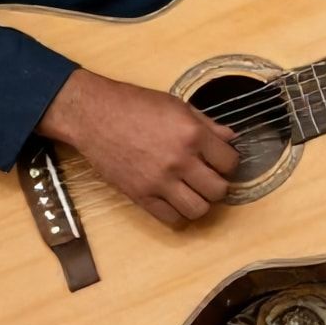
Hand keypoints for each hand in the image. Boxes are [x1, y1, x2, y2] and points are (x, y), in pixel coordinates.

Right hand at [37, 69, 238, 226]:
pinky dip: (179, 215)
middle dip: (219, 185)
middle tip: (209, 177)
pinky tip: (176, 201)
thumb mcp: (178, 105)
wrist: (94, 116)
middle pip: (218, 191)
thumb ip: (207, 124)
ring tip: (194, 191)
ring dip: (201, 203)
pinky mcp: (140, 195)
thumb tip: (230, 138)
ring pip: (198, 210)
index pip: (230, 162)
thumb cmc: (136, 105)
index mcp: (193, 135)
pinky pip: (171, 219)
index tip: (221, 161)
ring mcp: (159, 181)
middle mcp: (180, 161)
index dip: (229, 163)